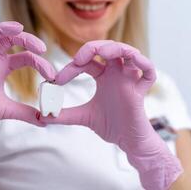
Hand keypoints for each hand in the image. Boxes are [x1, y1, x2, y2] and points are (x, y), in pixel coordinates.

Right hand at [0, 22, 55, 174]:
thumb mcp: (8, 110)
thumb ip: (26, 113)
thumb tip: (45, 120)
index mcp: (2, 67)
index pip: (23, 56)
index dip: (39, 62)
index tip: (52, 75)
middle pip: (10, 40)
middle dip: (27, 40)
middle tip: (42, 49)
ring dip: (3, 29)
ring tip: (19, 28)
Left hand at [41, 40, 182, 189]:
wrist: (127, 142)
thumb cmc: (110, 125)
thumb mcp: (83, 116)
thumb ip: (64, 114)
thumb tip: (41, 116)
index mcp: (104, 76)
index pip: (87, 62)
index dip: (71, 68)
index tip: (55, 80)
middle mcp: (117, 73)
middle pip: (109, 49)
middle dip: (93, 48)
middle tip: (77, 58)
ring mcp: (130, 80)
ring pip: (129, 53)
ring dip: (116, 48)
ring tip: (102, 52)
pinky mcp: (142, 91)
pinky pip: (149, 72)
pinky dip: (143, 64)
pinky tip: (132, 61)